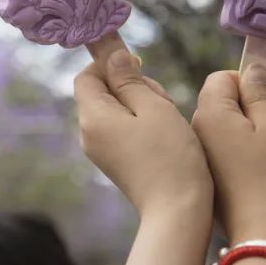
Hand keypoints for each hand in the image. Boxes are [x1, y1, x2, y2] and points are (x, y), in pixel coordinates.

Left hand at [75, 50, 212, 217]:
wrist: (178, 210)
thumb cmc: (170, 155)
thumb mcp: (153, 107)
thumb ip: (129, 79)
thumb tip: (112, 54)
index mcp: (93, 117)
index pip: (87, 76)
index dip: (108, 64)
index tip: (139, 64)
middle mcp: (88, 134)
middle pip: (101, 92)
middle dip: (130, 85)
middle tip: (161, 97)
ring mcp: (100, 150)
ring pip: (114, 110)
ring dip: (140, 103)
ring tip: (167, 116)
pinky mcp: (113, 162)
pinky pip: (120, 129)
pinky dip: (140, 122)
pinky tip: (164, 132)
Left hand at [192, 65, 265, 249]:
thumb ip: (261, 93)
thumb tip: (250, 70)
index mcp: (209, 114)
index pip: (222, 78)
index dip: (252, 86)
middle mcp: (195, 134)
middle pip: (224, 105)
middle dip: (253, 112)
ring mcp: (200, 161)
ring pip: (229, 133)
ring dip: (252, 138)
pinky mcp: (209, 183)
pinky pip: (227, 157)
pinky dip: (246, 161)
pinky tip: (262, 180)